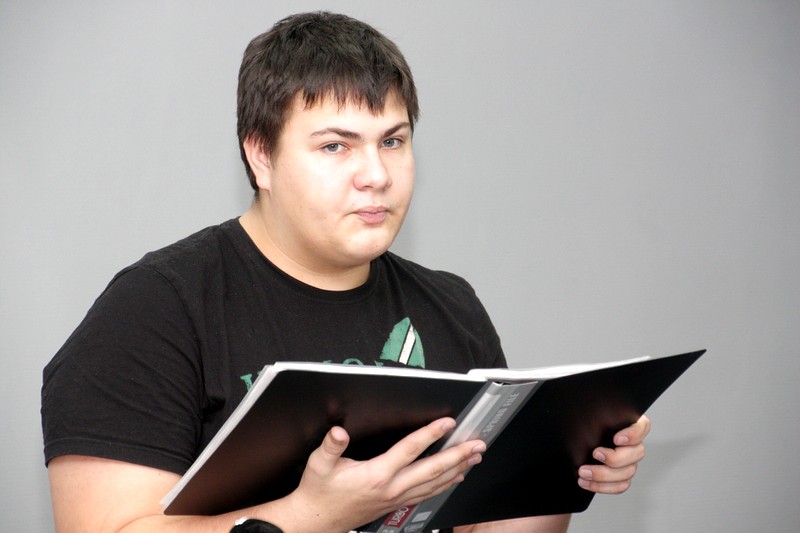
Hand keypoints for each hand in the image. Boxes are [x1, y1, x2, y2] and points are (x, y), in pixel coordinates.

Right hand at [284, 417, 485, 531]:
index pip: (409, 450)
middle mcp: (392, 487)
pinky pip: (428, 494)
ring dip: (458, 469)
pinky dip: (445, 484)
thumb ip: (331, 446)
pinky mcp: (397, 504)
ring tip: (474, 457)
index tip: (446, 423)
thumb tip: (339, 432)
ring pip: (434, 483)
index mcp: (377, 474)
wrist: (319, 519)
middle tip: (477, 444)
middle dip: (458, 455)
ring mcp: (397, 498)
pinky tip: (456, 478)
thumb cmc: (320, 492)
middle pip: (432, 470)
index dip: (430, 434)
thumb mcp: (320, 464)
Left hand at [577, 415, 649, 493]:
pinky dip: (601, 486)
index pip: (642, 427)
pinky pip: (619, 486)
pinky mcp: (622, 477)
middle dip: (614, 457)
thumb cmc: (586, 423)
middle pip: (636, 454)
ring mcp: (630, 462)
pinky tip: (586, 482)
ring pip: (627, 473)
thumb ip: (596, 413)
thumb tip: (589, 412)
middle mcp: (634, 444)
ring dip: (603, 475)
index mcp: (630, 425)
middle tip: (595, 453)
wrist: (577, 440)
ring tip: (583, 472)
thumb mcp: (591, 414)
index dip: (632, 435)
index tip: (616, 438)